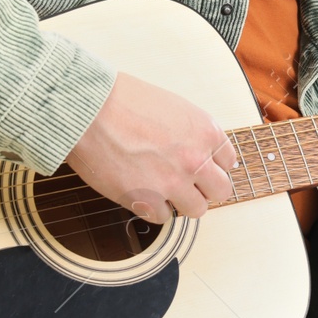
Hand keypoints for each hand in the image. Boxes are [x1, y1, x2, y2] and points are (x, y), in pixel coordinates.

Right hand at [66, 72, 238, 223]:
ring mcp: (173, 182)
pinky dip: (153, 208)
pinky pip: (163, 217)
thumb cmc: (123, 100)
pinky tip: (141, 191)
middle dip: (204, 187)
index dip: (213, 165)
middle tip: (186, 182)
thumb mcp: (173, 107)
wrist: (89, 110)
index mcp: (205, 131)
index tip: (202, 167)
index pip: (228, 161)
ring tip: (163, 189)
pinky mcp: (147, 200)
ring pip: (197, 209)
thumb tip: (201, 151)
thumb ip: (193, 132)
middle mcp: (195, 159)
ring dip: (181, 201)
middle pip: (220, 191)